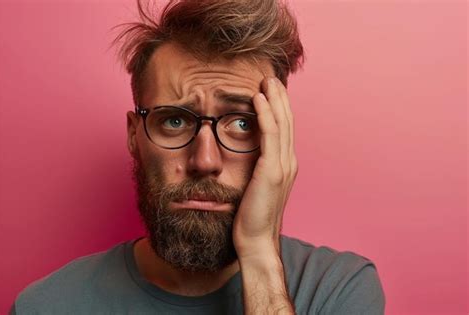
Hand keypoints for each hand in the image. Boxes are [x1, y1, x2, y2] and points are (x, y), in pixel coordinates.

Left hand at [232, 77, 297, 258]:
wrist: (256, 240)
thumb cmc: (252, 216)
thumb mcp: (257, 187)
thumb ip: (257, 168)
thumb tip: (247, 155)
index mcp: (285, 165)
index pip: (285, 129)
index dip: (280, 108)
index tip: (270, 91)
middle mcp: (288, 162)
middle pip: (287, 121)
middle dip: (280, 98)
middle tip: (271, 78)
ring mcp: (282, 166)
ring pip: (282, 124)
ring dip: (274, 100)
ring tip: (266, 81)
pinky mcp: (271, 171)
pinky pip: (270, 135)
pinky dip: (266, 115)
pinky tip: (258, 100)